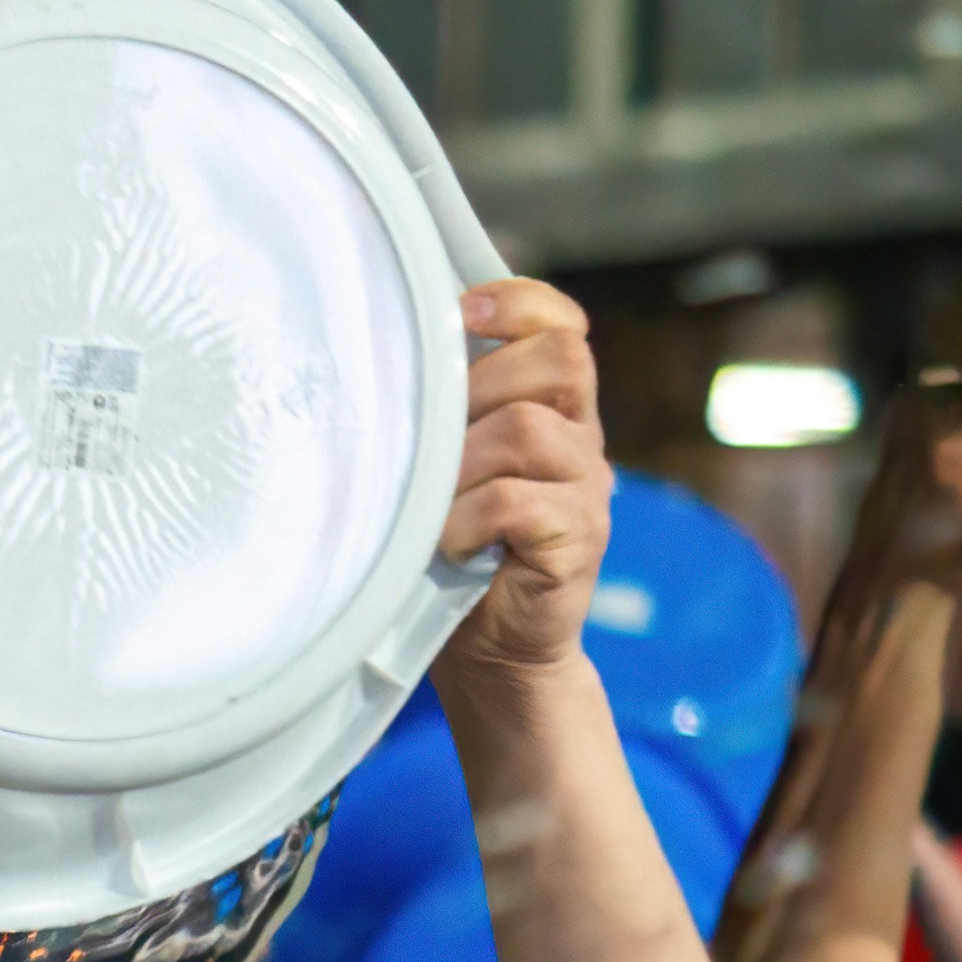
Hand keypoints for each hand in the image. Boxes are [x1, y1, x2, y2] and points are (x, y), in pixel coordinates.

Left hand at [439, 279, 614, 685]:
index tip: (463, 311)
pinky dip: (467, 520)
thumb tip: (374, 358)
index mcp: (555, 411)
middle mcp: (581, 440)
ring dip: (464, 463)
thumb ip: (441, 417)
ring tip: (436, 508)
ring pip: (527, 429)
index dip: (521, 303)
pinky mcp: (579, 541)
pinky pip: (515, 501)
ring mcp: (587, 490)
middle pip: (557, 360)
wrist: (494, 658)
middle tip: (438, 442)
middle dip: (483, 384)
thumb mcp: (444, 472)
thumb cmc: (451, 558)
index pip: (563, 326)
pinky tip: (452, 546)